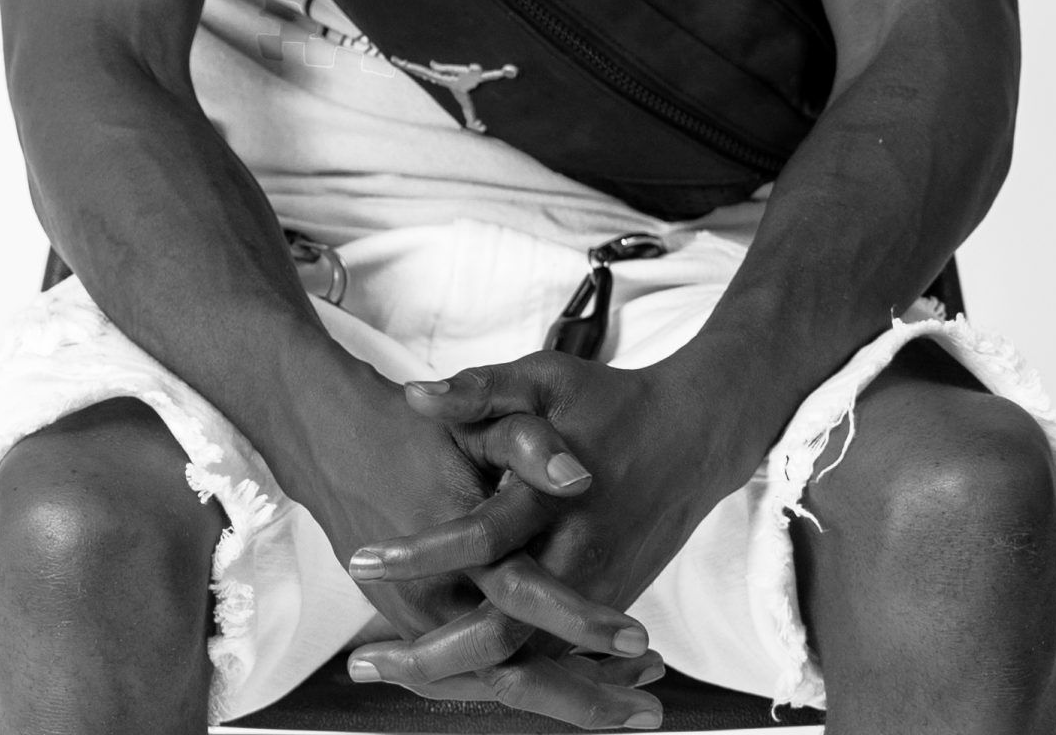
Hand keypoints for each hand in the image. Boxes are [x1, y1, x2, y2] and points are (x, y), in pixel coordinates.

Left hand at [345, 353, 748, 701]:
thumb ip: (482, 389)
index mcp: (556, 502)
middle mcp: (577, 563)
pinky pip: (547, 663)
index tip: (363, 558)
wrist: (692, 438)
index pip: (480, 540)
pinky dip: (498, 676)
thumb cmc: (610, 403)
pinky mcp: (603, 613)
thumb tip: (415, 395)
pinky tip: (446, 677)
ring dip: (456, 676)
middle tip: (363, 660)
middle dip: (429, 655)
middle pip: (499, 636)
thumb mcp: (547, 378)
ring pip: (523, 666)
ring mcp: (594, 598)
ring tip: (387, 672)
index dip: (419, 554)